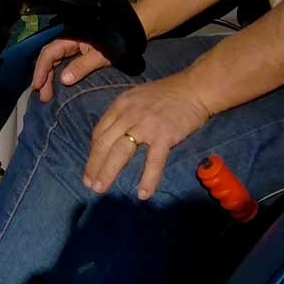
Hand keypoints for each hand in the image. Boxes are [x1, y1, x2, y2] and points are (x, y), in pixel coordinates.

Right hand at [31, 35, 118, 102]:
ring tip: (47, 95)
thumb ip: (82, 66)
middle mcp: (68, 41)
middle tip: (43, 96)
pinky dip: (57, 75)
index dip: (41, 69)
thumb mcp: (101, 55)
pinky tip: (57, 86)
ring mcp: (72, 46)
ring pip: (54, 62)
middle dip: (43, 77)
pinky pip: (62, 63)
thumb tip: (64, 80)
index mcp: (70, 38)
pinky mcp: (78, 52)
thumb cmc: (116, 41)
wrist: (128, 33)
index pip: (49, 53)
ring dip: (49, 78)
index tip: (38, 86)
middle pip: (49, 58)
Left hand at [84, 75, 212, 199]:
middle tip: (90, 185)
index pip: (99, 132)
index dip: (92, 153)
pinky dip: (148, 179)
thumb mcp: (137, 98)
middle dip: (94, 166)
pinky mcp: (164, 135)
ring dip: (108, 172)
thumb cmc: (167, 94)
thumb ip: (123, 115)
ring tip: (101, 188)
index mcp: (120, 105)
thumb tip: (111, 138)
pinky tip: (143, 194)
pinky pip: (153, 161)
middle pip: (104, 144)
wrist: (194, 89)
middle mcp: (128, 114)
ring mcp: (146, 124)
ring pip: (121, 152)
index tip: (90, 169)